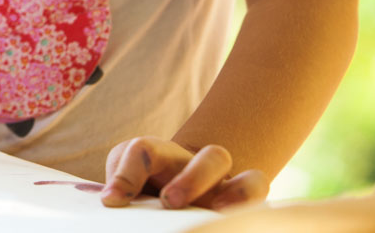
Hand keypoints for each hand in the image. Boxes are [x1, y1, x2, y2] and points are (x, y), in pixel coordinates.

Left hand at [101, 136, 269, 210]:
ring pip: (253, 180)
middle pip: (214, 156)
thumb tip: (114, 201)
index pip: (145, 151)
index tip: (112, 199)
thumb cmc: (140, 191)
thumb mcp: (122, 184)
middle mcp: (200, 168)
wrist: (162, 202)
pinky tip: (233, 223)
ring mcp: (227, 191)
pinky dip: (253, 210)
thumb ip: (120, 185)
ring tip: (219, 211)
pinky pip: (262, 205)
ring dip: (239, 194)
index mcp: (163, 156)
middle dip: (194, 178)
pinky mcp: (242, 211)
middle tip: (170, 202)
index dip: (128, 173)